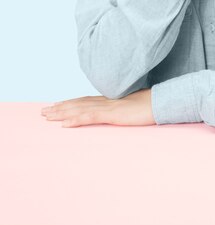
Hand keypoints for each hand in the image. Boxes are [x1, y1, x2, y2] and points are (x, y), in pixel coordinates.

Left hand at [40, 88, 155, 127]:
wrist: (160, 102)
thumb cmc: (150, 106)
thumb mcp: (132, 109)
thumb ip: (122, 110)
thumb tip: (118, 114)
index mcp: (110, 100)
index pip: (85, 100)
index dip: (70, 103)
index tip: (56, 105)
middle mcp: (105, 101)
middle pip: (78, 103)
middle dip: (60, 107)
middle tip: (43, 112)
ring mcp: (107, 107)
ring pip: (79, 109)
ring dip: (62, 113)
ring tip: (47, 117)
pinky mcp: (111, 114)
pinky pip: (89, 117)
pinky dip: (75, 120)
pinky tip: (64, 124)